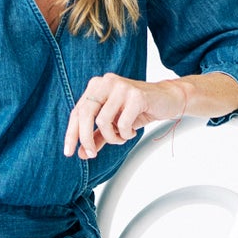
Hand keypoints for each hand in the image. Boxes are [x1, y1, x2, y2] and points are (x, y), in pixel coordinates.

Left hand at [64, 74, 188, 159]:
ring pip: (103, 121)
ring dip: (112, 137)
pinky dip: (125, 133)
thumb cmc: (139, 109)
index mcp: (97, 86)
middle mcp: (106, 82)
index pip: (77, 111)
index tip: (69, 152)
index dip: (71, 133)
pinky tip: (132, 132)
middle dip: (86, 138)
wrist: (168, 99)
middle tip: (91, 154)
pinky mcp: (136, 94)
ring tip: (121, 138)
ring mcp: (121, 87)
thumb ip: (97, 136)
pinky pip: (122, 123)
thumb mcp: (114, 124)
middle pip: (85, 114)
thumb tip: (81, 153)